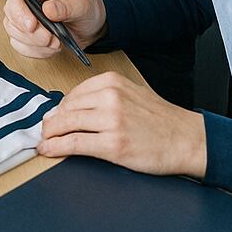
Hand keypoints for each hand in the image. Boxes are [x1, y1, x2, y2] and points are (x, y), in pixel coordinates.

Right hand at [1, 0, 107, 58]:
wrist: (90, 27)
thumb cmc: (86, 10)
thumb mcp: (84, 5)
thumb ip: (67, 6)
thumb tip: (48, 10)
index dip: (19, 6)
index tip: (32, 25)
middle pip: (10, 10)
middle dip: (29, 30)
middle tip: (49, 39)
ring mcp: (23, 13)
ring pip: (12, 28)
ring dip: (33, 42)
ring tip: (55, 43)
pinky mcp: (23, 30)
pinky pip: (18, 43)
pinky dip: (34, 50)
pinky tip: (50, 48)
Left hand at [38, 72, 207, 177]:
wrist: (188, 139)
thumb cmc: (162, 120)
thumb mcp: (132, 94)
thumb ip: (105, 96)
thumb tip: (73, 106)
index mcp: (112, 82)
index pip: (73, 94)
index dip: (60, 108)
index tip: (54, 117)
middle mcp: (110, 97)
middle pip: (67, 109)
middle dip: (52, 122)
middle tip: (45, 131)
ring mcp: (111, 120)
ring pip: (66, 124)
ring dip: (50, 135)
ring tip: (44, 141)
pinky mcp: (113, 144)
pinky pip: (74, 143)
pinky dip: (56, 147)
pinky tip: (48, 150)